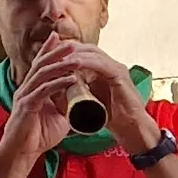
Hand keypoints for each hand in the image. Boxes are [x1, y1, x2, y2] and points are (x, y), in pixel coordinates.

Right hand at [0, 44, 85, 165]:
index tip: (62, 39)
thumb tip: (81, 100)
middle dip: (56, 51)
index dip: (50, 51)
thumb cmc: (38, 136)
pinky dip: (58, 83)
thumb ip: (66, 105)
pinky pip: (43, 91)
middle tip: (72, 42)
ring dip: (60, 65)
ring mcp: (25, 96)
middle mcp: (26, 89)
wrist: (22, 154)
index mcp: (32, 89)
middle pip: (40, 64)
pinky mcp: (26, 106)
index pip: (41, 65)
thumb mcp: (58, 116)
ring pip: (42, 74)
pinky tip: (71, 79)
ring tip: (76, 59)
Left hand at [34, 35, 155, 150]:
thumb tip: (56, 90)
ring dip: (74, 53)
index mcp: (104, 69)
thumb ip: (77, 92)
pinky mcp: (120, 75)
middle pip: (86, 48)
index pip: (83, 52)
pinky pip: (101, 64)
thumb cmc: (110, 117)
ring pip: (92, 53)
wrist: (131, 129)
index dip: (66, 52)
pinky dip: (87, 62)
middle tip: (49, 52)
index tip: (47, 55)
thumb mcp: (89, 100)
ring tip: (57, 56)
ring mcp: (116, 68)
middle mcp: (110, 64)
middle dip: (67, 49)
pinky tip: (74, 63)